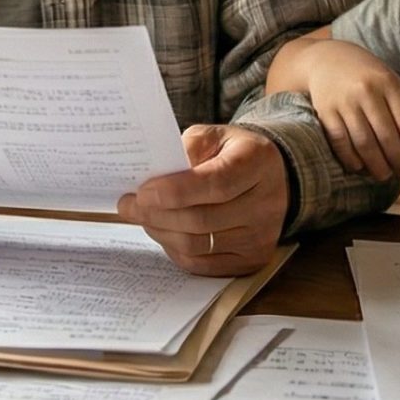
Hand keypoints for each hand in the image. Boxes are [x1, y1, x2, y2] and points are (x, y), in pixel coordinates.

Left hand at [117, 125, 287, 275]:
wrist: (271, 177)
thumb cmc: (233, 154)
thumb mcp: (213, 136)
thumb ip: (186, 150)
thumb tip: (153, 176)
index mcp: (258, 162)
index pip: (216, 184)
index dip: (175, 192)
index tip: (141, 192)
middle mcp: (266, 203)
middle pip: (202, 220)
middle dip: (156, 214)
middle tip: (128, 205)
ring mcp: (261, 237)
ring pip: (197, 246)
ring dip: (161, 232)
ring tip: (143, 217)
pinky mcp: (251, 260)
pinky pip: (201, 264)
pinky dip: (174, 250)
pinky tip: (164, 232)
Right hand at [299, 42, 399, 179]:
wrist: (327, 59)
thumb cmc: (367, 75)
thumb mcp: (394, 83)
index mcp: (387, 82)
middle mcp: (366, 90)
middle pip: (386, 134)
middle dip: (397, 159)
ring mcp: (344, 101)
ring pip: (364, 142)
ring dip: (376, 165)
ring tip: (385, 175)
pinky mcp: (325, 111)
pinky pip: (340, 142)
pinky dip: (351, 159)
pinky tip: (360, 167)